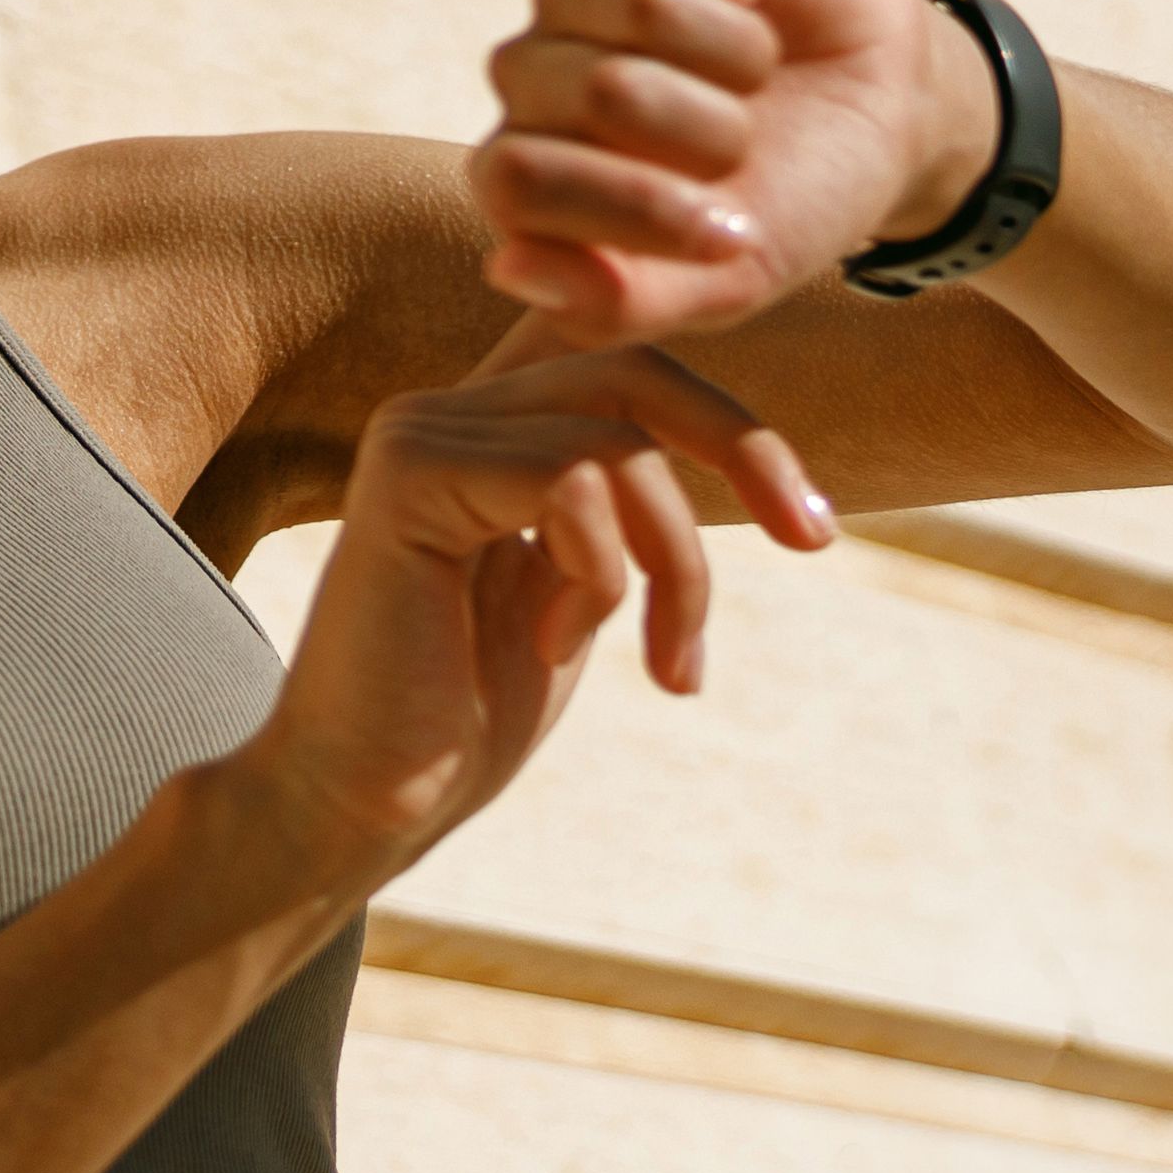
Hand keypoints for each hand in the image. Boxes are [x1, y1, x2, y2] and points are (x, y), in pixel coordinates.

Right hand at [210, 339, 835, 896]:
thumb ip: (627, 514)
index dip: (728, 418)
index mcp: (489, 431)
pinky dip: (600, 574)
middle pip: (636, 368)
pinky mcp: (409, 474)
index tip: (809, 525)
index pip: (627, 365)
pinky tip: (552, 644)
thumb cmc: (465, 720)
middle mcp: (449, 410)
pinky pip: (571, 478)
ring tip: (666, 661)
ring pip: (619, 440)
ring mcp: (423, 432)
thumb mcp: (580, 596)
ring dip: (676, 564)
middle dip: (745, 448)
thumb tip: (754, 457)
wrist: (358, 808)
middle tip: (813, 538)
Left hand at [473, 0, 988, 347]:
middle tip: (746, 139)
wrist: (877, 110)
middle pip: (596, 88)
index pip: (516, 182)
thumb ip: (616, 305)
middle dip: (707, 127)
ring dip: (733, 46)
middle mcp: (531, 82)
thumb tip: (508, 267)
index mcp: (527, 183)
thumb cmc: (786, 205)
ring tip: (753, 69)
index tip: (732, 228)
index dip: (635, 204)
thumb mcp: (724, 283)